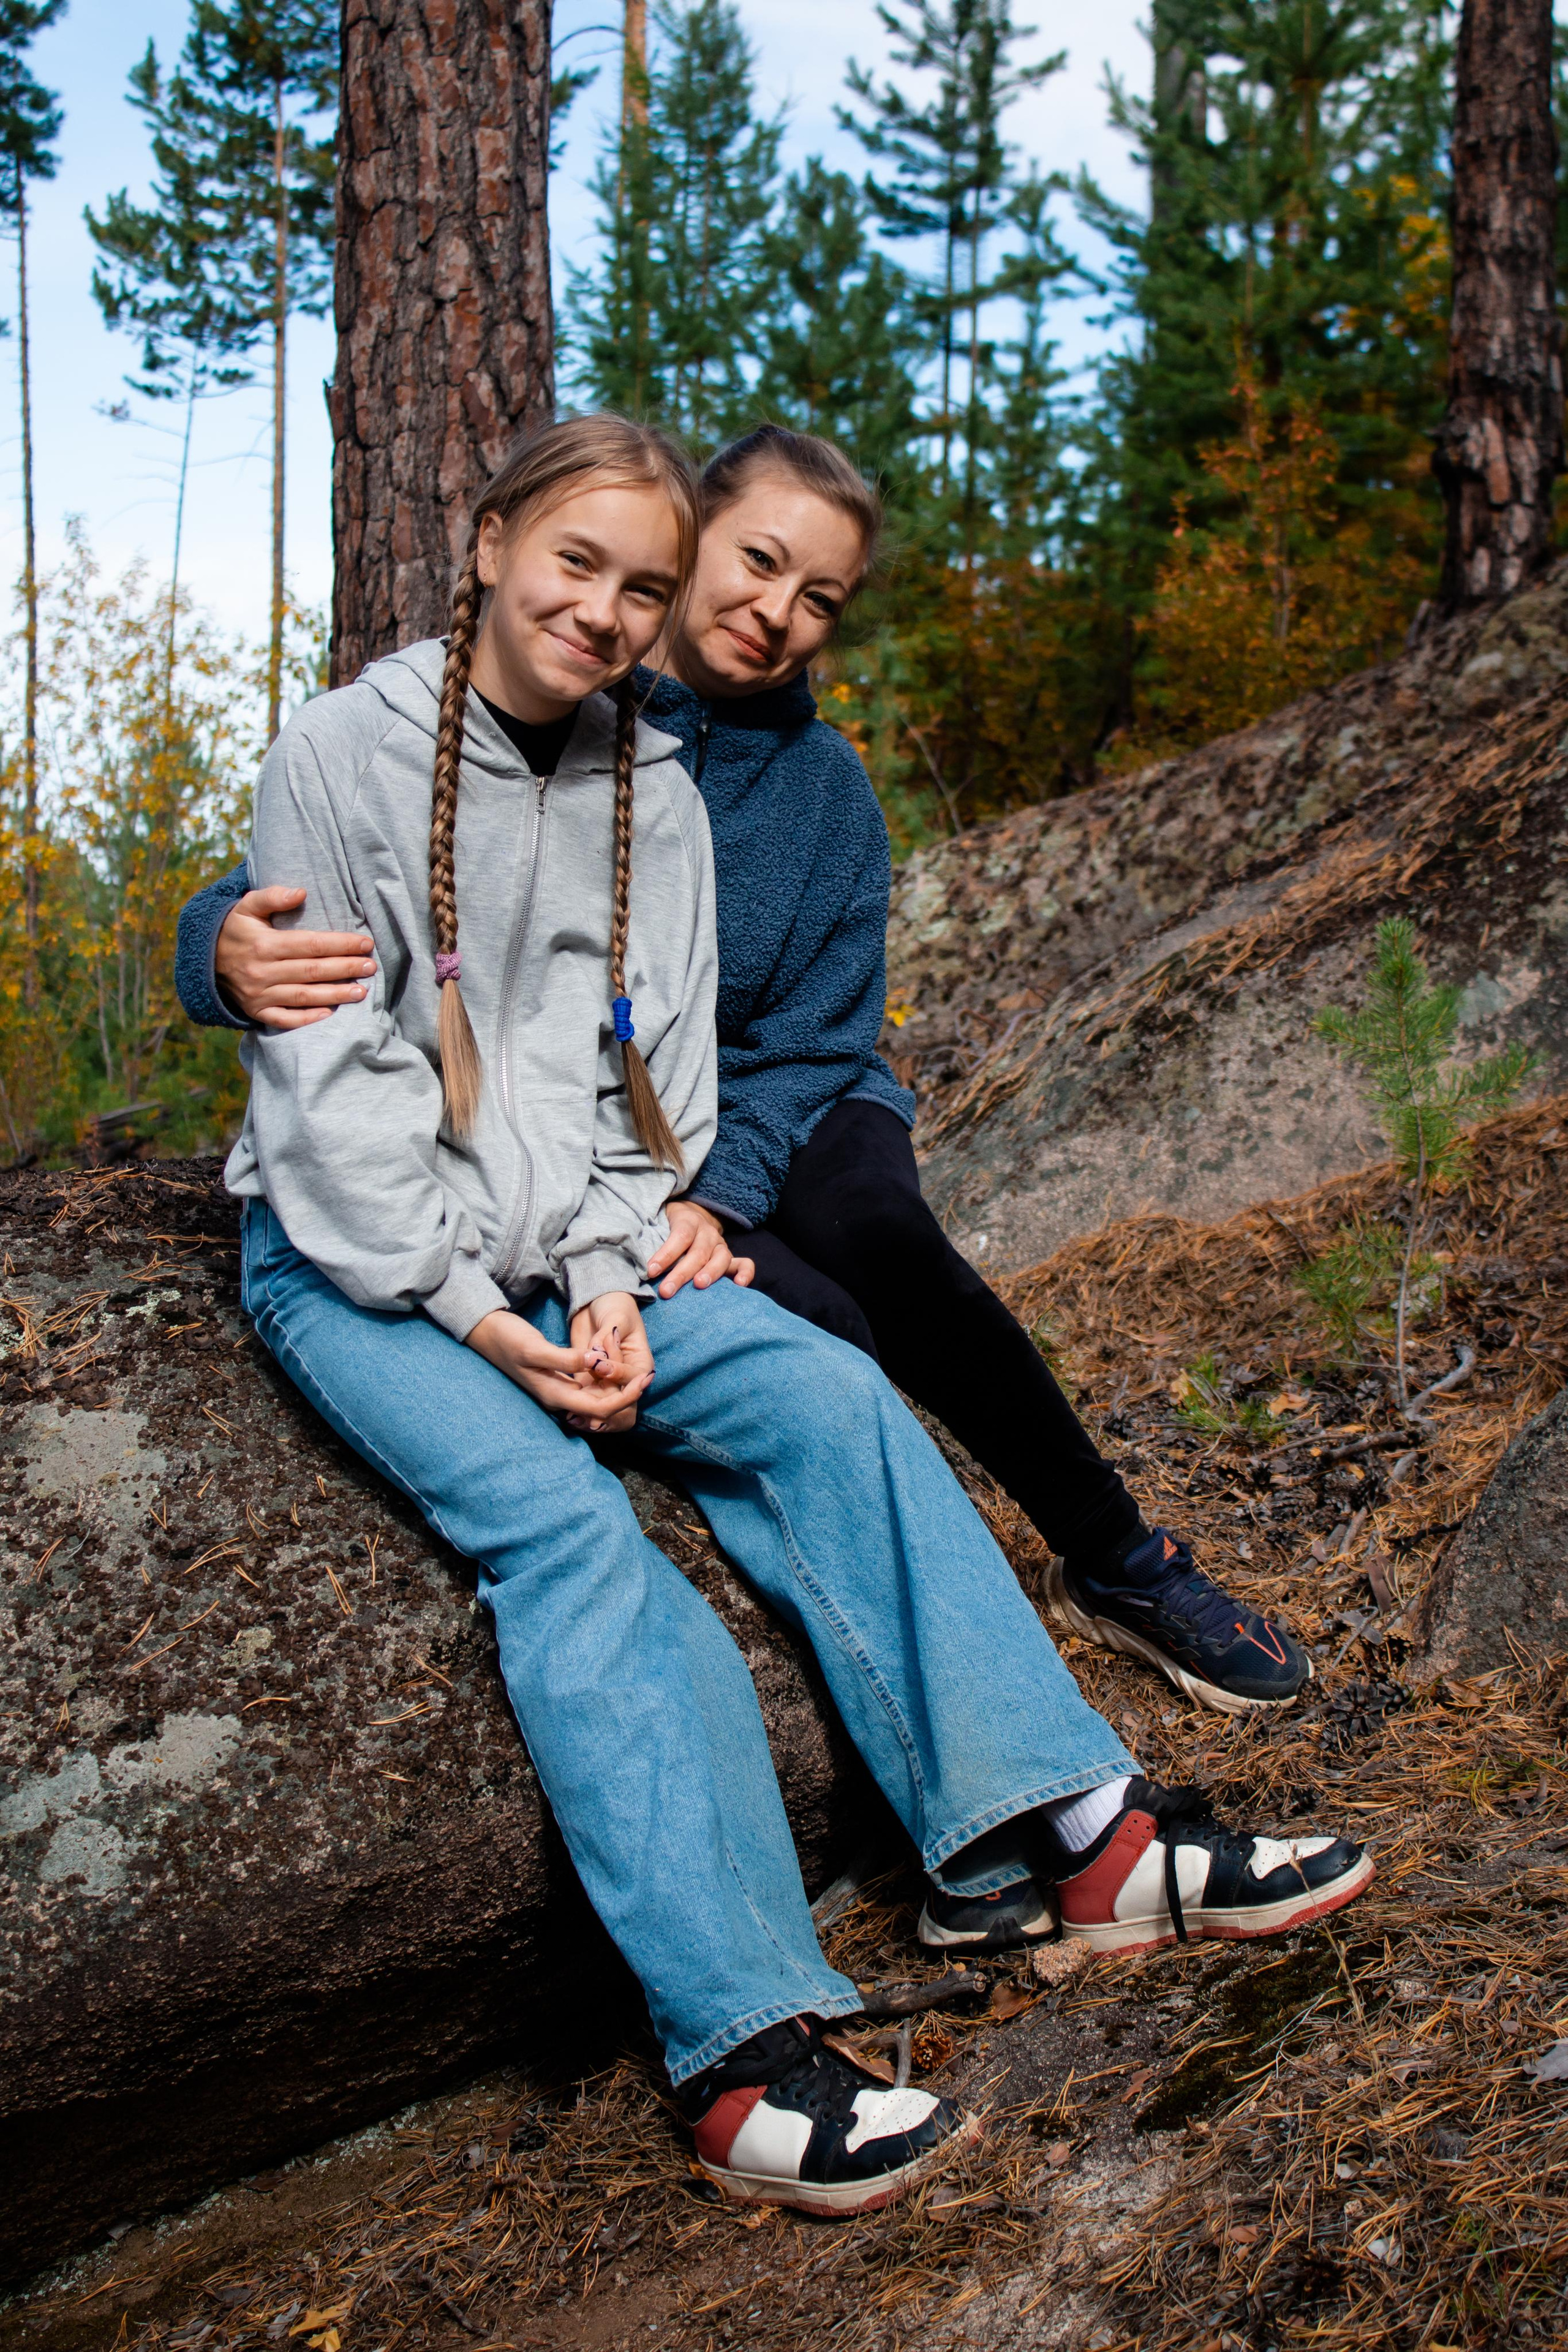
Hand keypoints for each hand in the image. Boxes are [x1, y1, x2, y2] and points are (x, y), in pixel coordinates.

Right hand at [215, 885, 377, 1029]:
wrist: (203, 960)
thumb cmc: (234, 929)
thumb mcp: (246, 906)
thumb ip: (272, 896)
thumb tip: (301, 892)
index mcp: (264, 945)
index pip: (311, 944)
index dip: (340, 944)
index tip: (365, 943)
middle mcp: (263, 972)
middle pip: (313, 971)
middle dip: (345, 968)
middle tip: (371, 967)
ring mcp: (260, 995)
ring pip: (304, 996)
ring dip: (335, 994)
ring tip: (361, 991)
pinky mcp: (257, 1011)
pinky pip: (285, 1019)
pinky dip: (308, 1019)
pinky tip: (331, 1014)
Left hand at [564, 1294, 655, 1432]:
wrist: (597, 1303)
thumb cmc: (614, 1305)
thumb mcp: (616, 1316)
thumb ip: (609, 1335)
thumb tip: (598, 1354)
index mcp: (641, 1362)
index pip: (632, 1377)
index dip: (616, 1374)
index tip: (599, 1366)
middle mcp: (626, 1377)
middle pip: (621, 1401)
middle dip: (606, 1406)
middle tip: (588, 1409)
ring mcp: (608, 1381)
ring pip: (604, 1406)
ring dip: (592, 1411)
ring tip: (575, 1415)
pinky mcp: (590, 1381)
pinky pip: (587, 1401)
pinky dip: (580, 1408)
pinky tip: (568, 1413)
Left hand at [646, 1199, 754, 1298]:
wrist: (689, 1215)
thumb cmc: (665, 1226)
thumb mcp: (657, 1223)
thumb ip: (649, 1239)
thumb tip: (631, 1260)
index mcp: (688, 1221)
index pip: (679, 1236)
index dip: (666, 1253)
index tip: (650, 1271)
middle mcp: (707, 1233)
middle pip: (698, 1251)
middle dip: (681, 1273)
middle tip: (666, 1291)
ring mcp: (720, 1245)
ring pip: (721, 1257)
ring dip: (711, 1273)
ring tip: (699, 1286)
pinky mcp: (729, 1258)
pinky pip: (744, 1264)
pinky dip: (745, 1274)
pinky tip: (739, 1286)